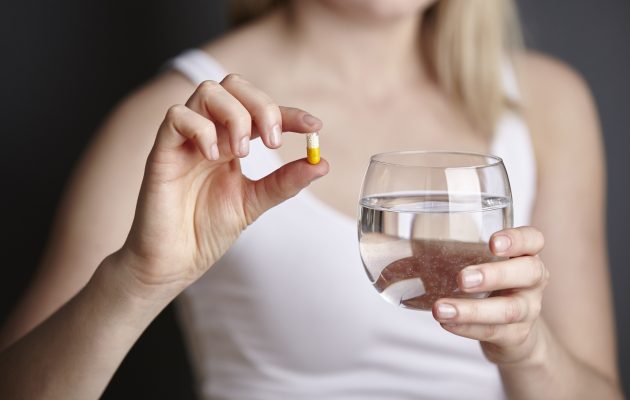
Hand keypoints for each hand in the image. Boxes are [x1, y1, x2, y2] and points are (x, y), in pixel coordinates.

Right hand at [115, 74, 328, 299]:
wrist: (174, 260)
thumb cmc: (206, 230)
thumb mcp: (254, 202)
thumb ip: (284, 182)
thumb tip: (321, 164)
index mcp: (230, 142)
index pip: (260, 110)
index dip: (289, 112)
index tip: (313, 126)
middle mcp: (209, 133)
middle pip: (233, 86)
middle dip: (262, 106)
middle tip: (274, 142)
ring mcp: (185, 140)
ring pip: (208, 92)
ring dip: (235, 115)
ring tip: (243, 152)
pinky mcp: (162, 152)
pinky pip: (176, 116)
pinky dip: (201, 128)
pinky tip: (214, 156)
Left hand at [432, 227, 548, 364]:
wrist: (511, 331)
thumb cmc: (485, 285)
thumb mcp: (467, 263)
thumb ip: (434, 255)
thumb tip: (384, 254)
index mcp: (523, 254)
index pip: (533, 240)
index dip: (517, 239)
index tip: (493, 242)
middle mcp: (532, 280)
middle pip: (529, 272)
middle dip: (495, 274)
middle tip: (462, 278)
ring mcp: (528, 309)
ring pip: (509, 309)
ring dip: (472, 309)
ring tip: (440, 308)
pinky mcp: (516, 335)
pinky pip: (495, 332)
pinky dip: (468, 327)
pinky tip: (446, 323)